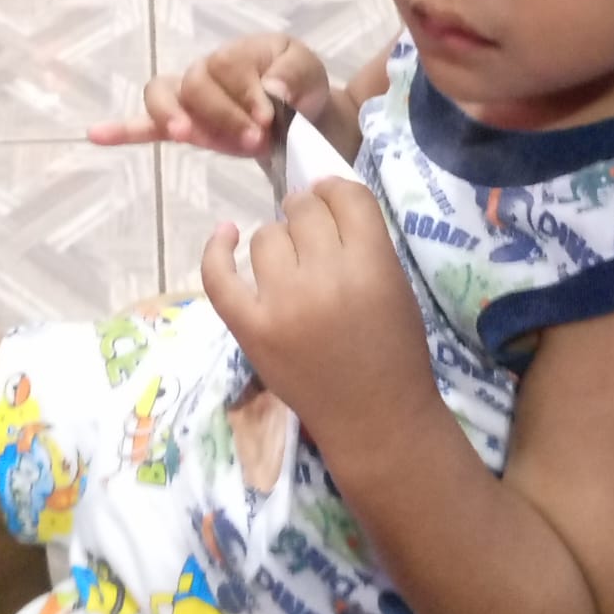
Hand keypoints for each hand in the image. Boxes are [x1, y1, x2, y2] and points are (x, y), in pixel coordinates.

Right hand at [88, 35, 329, 157]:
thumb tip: (271, 92)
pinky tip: (96, 135)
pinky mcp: (182, 124)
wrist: (303, 114)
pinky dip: (122, 130)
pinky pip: (145, 124)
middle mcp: (207, 70)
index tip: (270, 117)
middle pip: (196, 83)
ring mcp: (190, 97)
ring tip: (183, 133)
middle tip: (255, 138)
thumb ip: (292, 76)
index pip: (228, 66)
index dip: (245, 92)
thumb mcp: (308, 72)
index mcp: (236, 52)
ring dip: (172, 115)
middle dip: (223, 114)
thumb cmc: (299, 86)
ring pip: (164, 94)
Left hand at [201, 178, 436, 450]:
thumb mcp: (396, 284)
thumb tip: (317, 196)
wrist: (376, 420)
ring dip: (279, 242)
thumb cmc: (394, 351)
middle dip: (309, 217)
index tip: (332, 203)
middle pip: (303, 211)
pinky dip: (217, 250)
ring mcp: (282, 303)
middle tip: (315, 241)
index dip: (336, 193)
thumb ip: (364, 241)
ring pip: (265, 236)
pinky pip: (219, 275)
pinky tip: (225, 234)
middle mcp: (324, 277)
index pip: (345, 196)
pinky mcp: (250, 328)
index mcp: (372, 264)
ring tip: (292, 266)